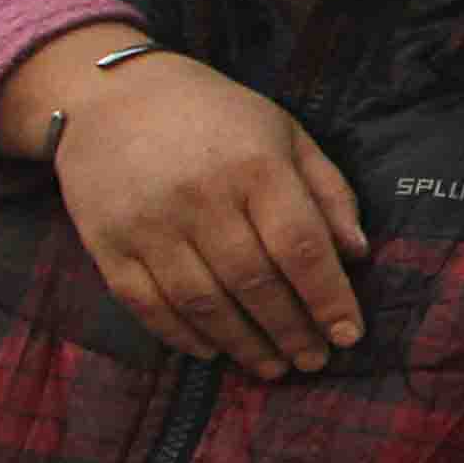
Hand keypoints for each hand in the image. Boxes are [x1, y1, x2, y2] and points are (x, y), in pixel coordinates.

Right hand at [10, 42, 367, 378]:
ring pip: (202, 302)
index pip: (300, 245)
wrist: (108, 96)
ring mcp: (148, 223)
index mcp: (255, 166)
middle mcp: (201, 197)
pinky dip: (181, 336)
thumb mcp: (284, 133)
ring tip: (273, 366)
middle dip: (291, 331)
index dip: (328, 297)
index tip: (348, 335)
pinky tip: (212, 351)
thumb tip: (358, 253)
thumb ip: (326, 190)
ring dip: (243, 343)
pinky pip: (146, 304)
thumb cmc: (214, 115)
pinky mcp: (106, 243)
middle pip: (254, 282)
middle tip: (314, 362)